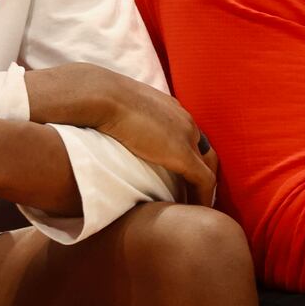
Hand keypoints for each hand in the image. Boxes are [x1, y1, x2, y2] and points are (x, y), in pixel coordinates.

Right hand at [27, 63, 217, 205]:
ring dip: (204, 186)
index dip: (186, 153)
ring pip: (208, 166)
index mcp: (167, 107)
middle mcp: (183, 119)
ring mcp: (186, 136)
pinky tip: (197, 211)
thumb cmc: (96, 97)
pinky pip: (204, 181)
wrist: (99, 94)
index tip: (177, 172)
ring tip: (196, 205)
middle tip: (193, 192)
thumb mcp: (112, 104)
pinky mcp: (183, 154)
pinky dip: (203, 197)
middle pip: (204, 149)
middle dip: (202, 169)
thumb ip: (117, 116)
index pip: (186, 132)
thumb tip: (98, 127)